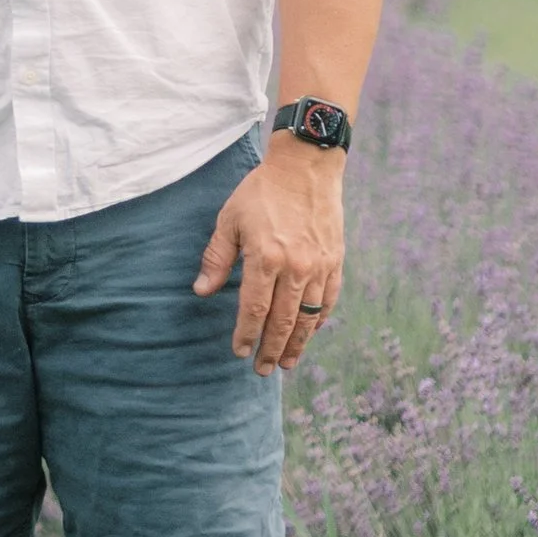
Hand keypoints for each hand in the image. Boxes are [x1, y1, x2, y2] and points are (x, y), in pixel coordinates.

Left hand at [194, 140, 344, 374]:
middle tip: (262, 369)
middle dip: (271, 349)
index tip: (239, 351)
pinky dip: (319, 321)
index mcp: (266, 257)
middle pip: (282, 321)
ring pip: (308, 317)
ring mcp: (319, 266)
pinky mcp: (335, 261)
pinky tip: (310, 333)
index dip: (246, 334)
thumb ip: (217, 258)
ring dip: (297, 343)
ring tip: (287, 363)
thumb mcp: (229, 219)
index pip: (254, 309)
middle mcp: (295, 267)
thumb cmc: (261, 191)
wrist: (306, 166)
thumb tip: (202, 291)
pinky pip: (328, 300)